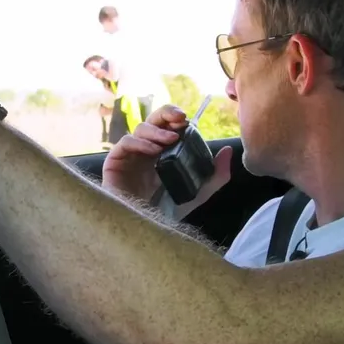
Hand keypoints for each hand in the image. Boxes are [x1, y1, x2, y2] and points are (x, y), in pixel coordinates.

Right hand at [102, 104, 232, 212]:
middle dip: (166, 113)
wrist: (144, 231)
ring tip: (169, 139)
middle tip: (179, 117)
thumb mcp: (198, 193)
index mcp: (164, 152)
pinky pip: (125, 143)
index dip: (176, 118)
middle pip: (153, 120)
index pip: (168, 125)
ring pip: (140, 128)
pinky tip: (151, 150)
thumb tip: (228, 151)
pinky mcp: (115, 163)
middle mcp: (147, 150)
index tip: (188, 120)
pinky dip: (139, 142)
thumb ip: (215, 175)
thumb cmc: (167, 212)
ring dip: (156, 130)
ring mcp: (131, 156)